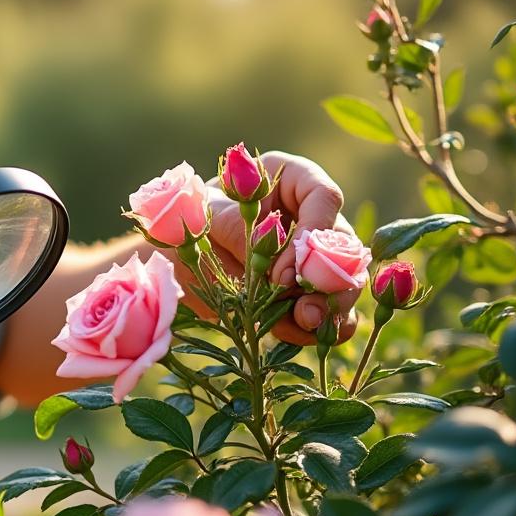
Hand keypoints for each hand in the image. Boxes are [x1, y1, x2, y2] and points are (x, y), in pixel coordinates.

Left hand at [205, 151, 358, 344]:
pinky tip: (303, 334)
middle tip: (307, 307)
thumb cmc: (188, 220)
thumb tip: (271, 263)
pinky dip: (319, 326)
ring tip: (306, 322)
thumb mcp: (204, 218)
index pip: (324, 197)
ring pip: (343, 282)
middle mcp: (311, 218)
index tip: (284, 270)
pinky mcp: (305, 294)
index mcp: (291, 181)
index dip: (315, 232)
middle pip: (343, 245)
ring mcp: (313, 258)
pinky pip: (328, 312)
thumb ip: (237, 231)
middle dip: (331, 279)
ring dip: (332, 306)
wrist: (172, 256)